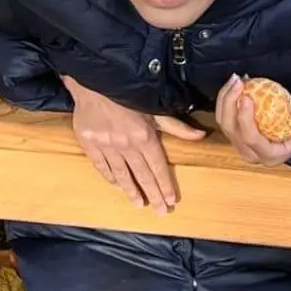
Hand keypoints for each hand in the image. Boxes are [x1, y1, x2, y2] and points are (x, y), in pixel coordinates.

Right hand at [64, 76, 201, 213]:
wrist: (95, 79)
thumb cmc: (128, 91)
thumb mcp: (154, 107)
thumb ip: (176, 126)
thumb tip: (200, 136)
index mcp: (144, 137)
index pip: (158, 167)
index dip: (165, 185)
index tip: (171, 200)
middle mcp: (126, 145)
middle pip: (142, 175)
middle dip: (153, 195)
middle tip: (160, 212)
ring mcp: (106, 146)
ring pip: (121, 174)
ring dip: (131, 190)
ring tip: (139, 204)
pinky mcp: (90, 143)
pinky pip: (102, 165)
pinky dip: (110, 176)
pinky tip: (116, 184)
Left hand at [216, 74, 290, 166]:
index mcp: (269, 155)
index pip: (250, 138)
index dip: (244, 118)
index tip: (246, 97)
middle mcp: (251, 154)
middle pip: (230, 129)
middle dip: (229, 102)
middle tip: (238, 81)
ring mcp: (240, 146)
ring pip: (223, 122)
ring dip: (225, 98)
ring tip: (236, 78)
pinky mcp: (235, 136)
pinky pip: (224, 117)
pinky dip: (226, 99)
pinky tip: (235, 84)